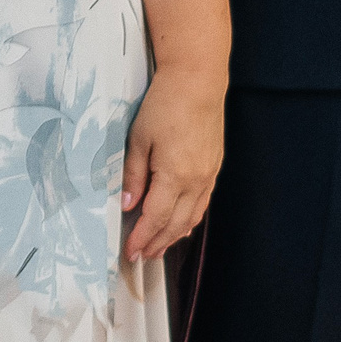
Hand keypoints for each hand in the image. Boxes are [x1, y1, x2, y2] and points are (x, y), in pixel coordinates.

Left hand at [123, 65, 222, 261]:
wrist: (197, 84)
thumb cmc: (164, 107)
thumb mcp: (138, 139)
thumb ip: (133, 175)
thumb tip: (127, 204)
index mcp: (175, 176)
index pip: (156, 217)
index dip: (142, 237)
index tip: (130, 252)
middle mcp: (196, 181)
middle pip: (176, 223)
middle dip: (158, 243)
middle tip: (142, 257)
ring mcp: (208, 176)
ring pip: (192, 216)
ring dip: (175, 235)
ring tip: (158, 247)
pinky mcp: (213, 167)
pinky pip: (202, 203)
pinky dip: (190, 219)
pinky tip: (183, 225)